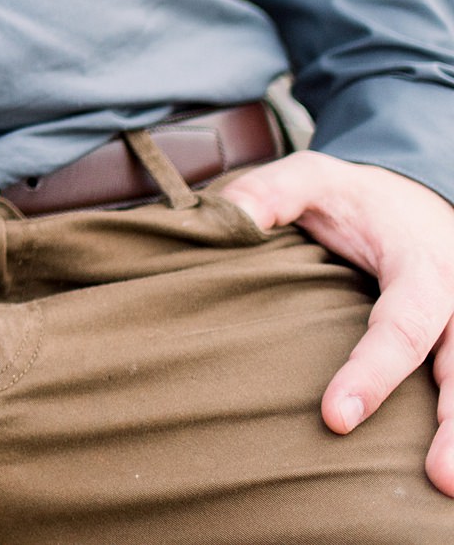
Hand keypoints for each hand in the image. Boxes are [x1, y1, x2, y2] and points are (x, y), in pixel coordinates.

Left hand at [221, 150, 453, 494]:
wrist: (413, 197)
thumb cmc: (356, 199)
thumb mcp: (312, 177)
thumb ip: (272, 192)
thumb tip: (233, 217)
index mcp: (421, 266)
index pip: (401, 326)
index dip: (372, 372)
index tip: (335, 417)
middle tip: (439, 477)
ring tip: (447, 487)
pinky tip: (448, 460)